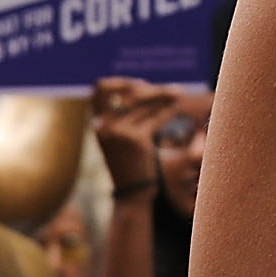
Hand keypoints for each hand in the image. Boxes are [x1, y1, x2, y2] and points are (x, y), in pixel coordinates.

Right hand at [91, 77, 180, 191]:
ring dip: (165, 96)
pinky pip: (156, 117)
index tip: (137, 85)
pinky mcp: (137, 140)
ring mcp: (120, 132)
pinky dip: (168, 110)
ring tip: (178, 93)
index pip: (98, 89)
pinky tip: (177, 106)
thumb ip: (122, 116)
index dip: (118, 82)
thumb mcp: (118, 139)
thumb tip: (139, 87)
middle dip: (148, 88)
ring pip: (146, 104)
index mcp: (97, 124)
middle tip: (166, 90)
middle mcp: (104, 126)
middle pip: (127, 92)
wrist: (132, 195)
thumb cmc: (129, 165)